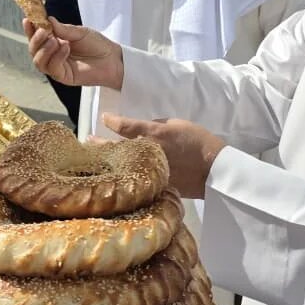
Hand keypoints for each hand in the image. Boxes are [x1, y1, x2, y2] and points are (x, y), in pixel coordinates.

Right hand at [25, 17, 122, 87]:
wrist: (113, 59)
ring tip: (57, 41)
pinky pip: (52, 68)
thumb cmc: (97, 45)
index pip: (37, 36)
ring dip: (44, 49)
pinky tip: (66, 48)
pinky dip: (56, 56)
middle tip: (43, 31)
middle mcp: (52, 55)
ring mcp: (57, 66)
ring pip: (38, 61)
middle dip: (35, 39)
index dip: (30, 29)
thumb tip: (47, 20)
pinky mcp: (63, 76)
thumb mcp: (80, 32)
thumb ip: (63, 29)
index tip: (28, 20)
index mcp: (55, 41)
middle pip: (34, 50)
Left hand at [102, 114, 224, 198]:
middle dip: (100, 143)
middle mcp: (147, 153)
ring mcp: (148, 171)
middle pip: (117, 147)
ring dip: (108, 162)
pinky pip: (135, 180)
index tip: (104, 118)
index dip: (112, 121)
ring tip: (94, 160)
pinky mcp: (154, 185)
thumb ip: (158, 125)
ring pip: (122, 166)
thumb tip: (144, 128)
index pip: (125, 126)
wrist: (215, 170)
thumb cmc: (199, 142)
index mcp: (153, 134)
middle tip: (88, 140)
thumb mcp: (178, 124)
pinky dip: (124, 177)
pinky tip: (116, 177)